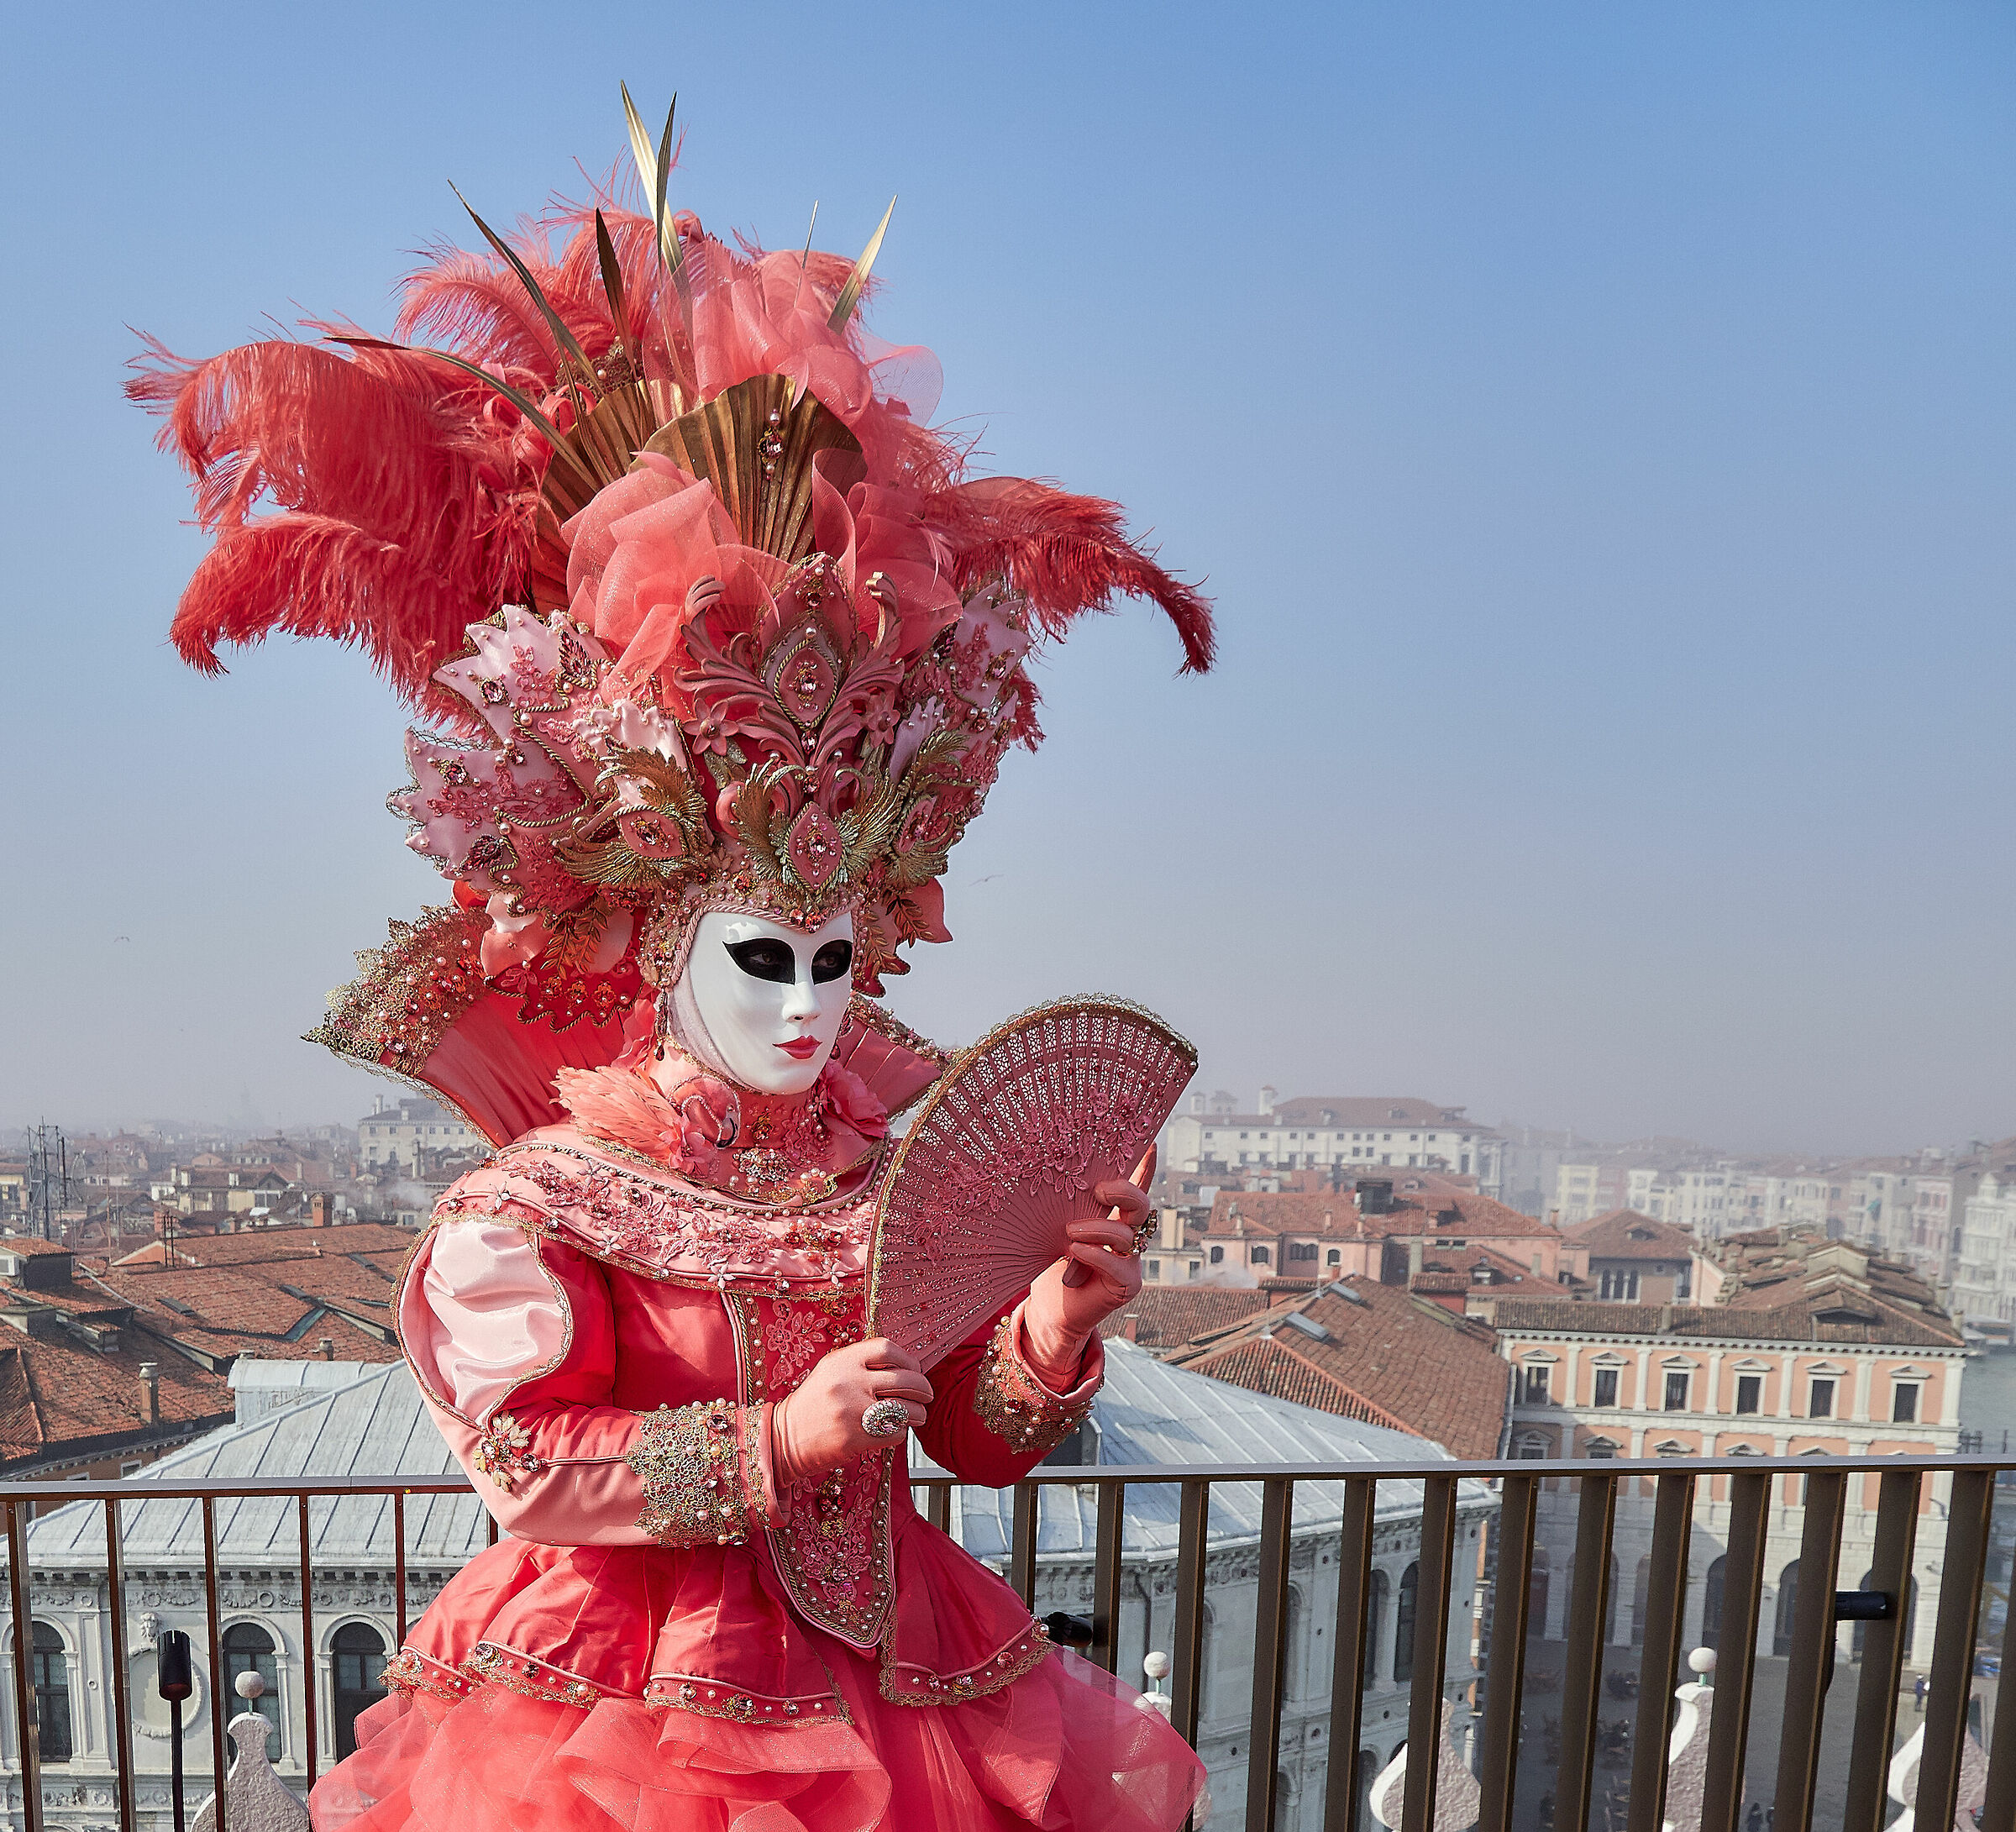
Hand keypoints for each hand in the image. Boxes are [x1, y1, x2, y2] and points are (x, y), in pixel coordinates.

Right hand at [772, 1338, 933, 1481]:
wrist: (785, 1436)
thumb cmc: (813, 1403)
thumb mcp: (832, 1370)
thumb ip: (863, 1364)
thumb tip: (906, 1365)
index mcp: (843, 1360)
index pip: (887, 1349)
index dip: (908, 1358)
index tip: (915, 1368)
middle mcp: (849, 1382)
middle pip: (904, 1379)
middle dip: (923, 1388)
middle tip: (926, 1394)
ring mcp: (852, 1410)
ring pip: (905, 1409)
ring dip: (917, 1413)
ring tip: (915, 1415)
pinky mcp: (855, 1438)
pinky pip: (894, 1433)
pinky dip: (899, 1433)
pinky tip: (892, 1431)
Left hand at [1022, 1147, 1154, 1384]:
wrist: (1050, 1309)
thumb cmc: (1050, 1263)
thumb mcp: (1055, 1229)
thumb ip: (1066, 1210)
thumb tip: (1056, 1178)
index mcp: (1112, 1216)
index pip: (1133, 1187)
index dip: (1144, 1167)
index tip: (1148, 1143)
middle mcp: (1127, 1235)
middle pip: (1141, 1205)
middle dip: (1125, 1192)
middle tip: (1099, 1191)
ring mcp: (1131, 1259)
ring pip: (1127, 1234)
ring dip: (1098, 1229)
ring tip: (1071, 1232)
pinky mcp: (1128, 1283)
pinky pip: (1119, 1263)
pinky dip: (1096, 1255)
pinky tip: (1076, 1251)